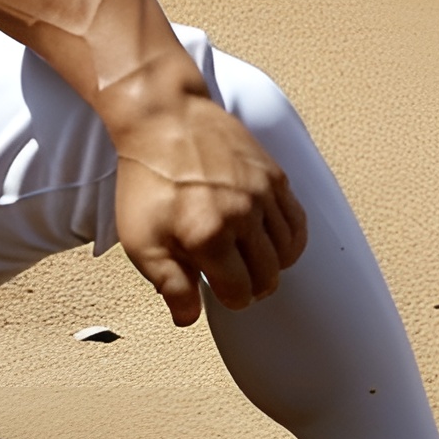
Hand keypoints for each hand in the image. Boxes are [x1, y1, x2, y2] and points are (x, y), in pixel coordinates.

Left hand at [112, 94, 307, 326]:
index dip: (230, 300)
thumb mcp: (141, 240)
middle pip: (268, 276)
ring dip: (272, 266)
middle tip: (237, 284)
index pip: (239, 292)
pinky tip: (270, 242)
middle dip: (253, 288)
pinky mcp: (274, 176)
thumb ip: (169, 283)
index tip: (221, 294)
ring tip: (251, 264)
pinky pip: (297, 222)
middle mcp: (242, 216)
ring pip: (287, 252)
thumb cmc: (146, 181)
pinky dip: (289, 240)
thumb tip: (188, 318)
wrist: (162, 120)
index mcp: (207, 237)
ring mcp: (262, 194)